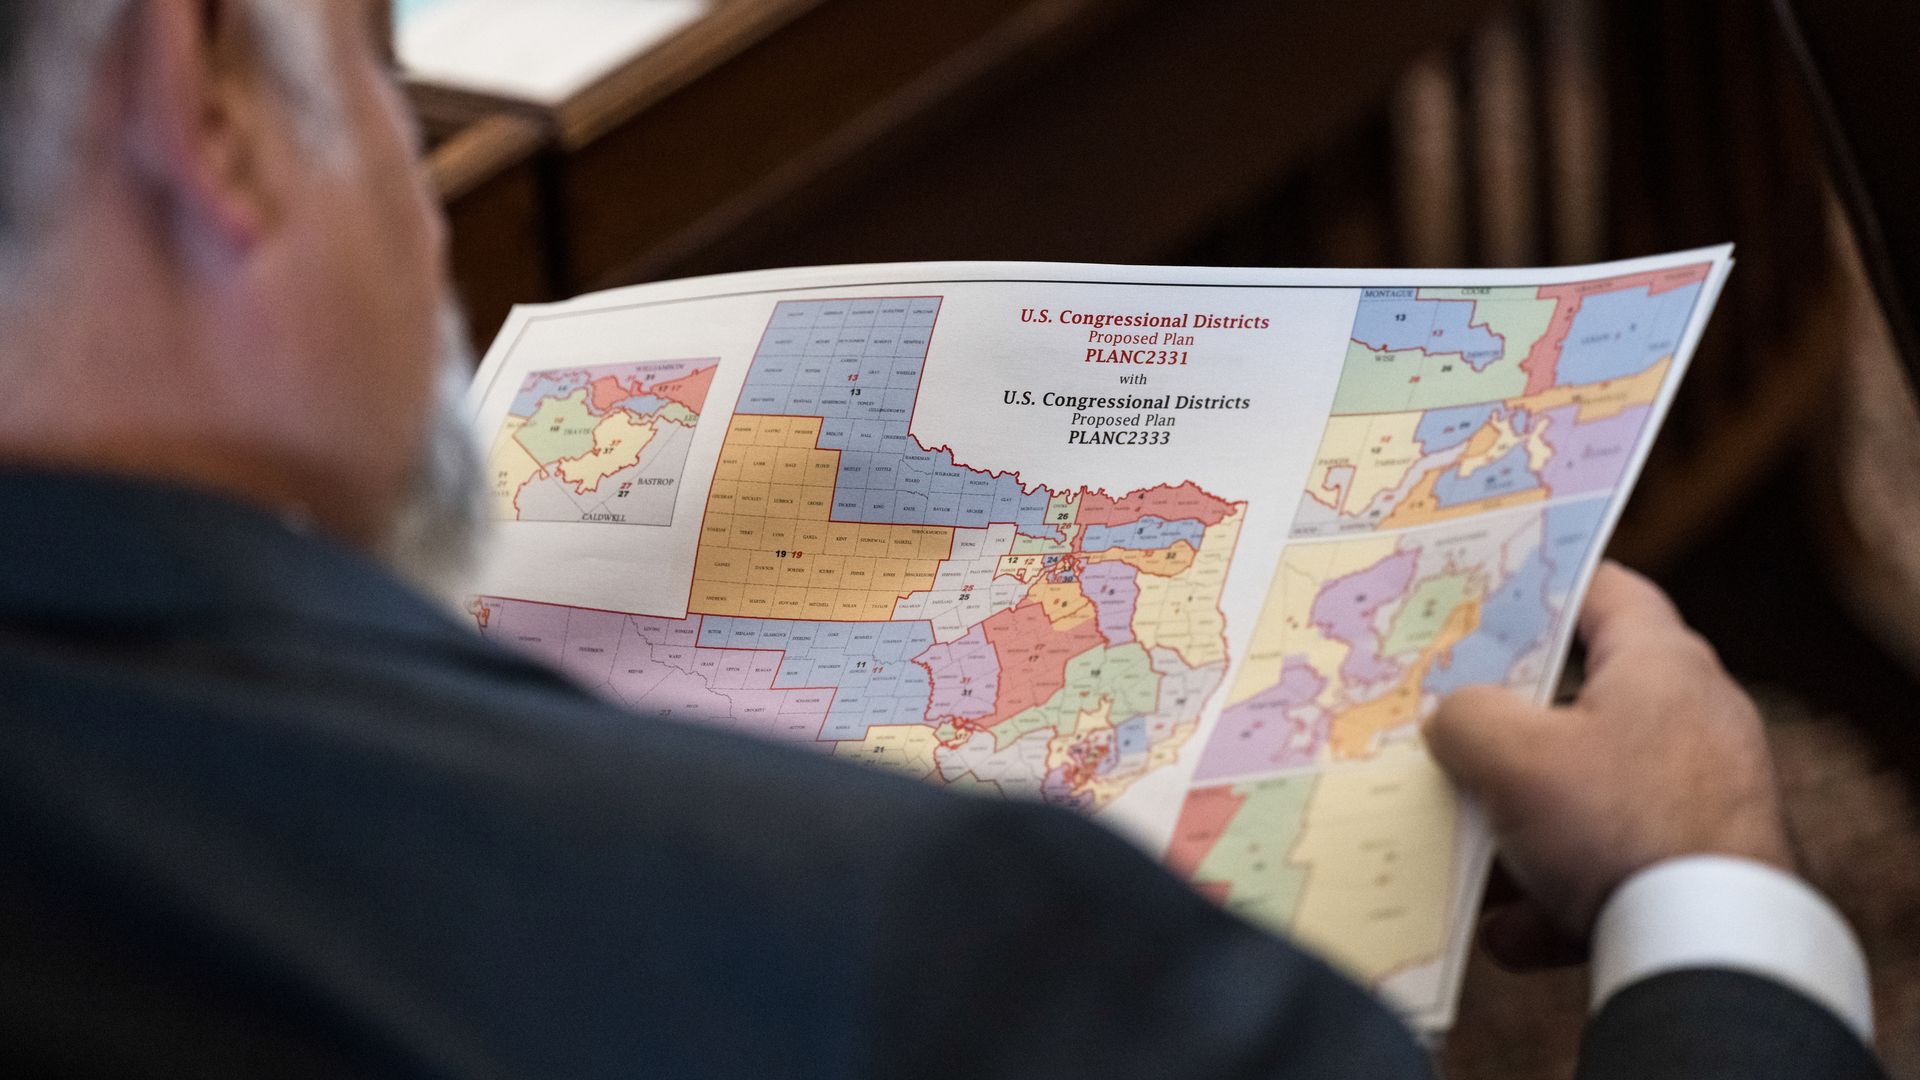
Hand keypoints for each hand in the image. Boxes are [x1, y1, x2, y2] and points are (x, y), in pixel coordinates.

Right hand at [1424, 561, 1794, 968]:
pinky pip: (1613, 867)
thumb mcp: (1510, 757)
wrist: (1711, 948)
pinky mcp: (1704, 869)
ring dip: (1523, 828)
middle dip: (1509, 732)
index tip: (1482, 600)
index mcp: (1660, 664)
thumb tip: (1454, 719)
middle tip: (1450, 731)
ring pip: (1589, 796)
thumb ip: (1466, 717)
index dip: (1539, 586)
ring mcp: (1705, 798)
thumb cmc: (1617, 826)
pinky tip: (1512, 929)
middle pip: (1583, 703)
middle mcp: (1694, 720)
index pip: (1602, 590)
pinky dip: (1559, 896)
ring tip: (1469, 854)